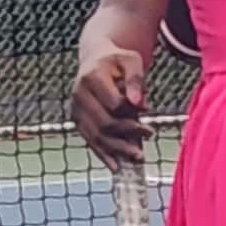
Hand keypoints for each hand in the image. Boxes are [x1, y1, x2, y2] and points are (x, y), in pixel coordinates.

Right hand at [72, 45, 148, 164]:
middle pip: (105, 123)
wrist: (95, 59)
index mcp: (92, 77)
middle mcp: (79, 94)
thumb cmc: (117, 60)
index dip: (132, 111)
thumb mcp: (131, 60)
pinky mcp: (77, 120)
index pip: (114, 103)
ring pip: (97, 136)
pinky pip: (90, 140)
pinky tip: (116, 166)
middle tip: (149, 135)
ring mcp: (76, 109)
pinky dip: (103, 154)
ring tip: (138, 157)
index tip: (148, 111)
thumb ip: (136, 79)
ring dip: (118, 149)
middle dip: (129, 133)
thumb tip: (139, 104)